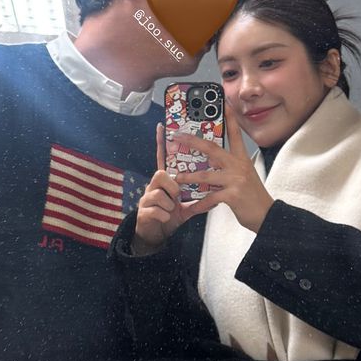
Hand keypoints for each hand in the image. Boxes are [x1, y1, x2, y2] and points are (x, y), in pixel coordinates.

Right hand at [133, 123, 194, 253]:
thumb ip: (198, 195)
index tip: (161, 126)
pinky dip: (164, 215)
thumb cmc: (170, 215)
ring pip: (157, 193)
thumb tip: (216, 186)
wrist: (156, 235)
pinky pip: (155, 210)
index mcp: (165, 181)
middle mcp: (153, 186)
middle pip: (160, 174)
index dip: (161, 143)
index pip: (164, 158)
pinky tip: (166, 218)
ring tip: (172, 209)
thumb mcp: (187, 204)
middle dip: (172, 186)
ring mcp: (146, 198)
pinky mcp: (143, 212)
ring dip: (168, 203)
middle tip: (178, 194)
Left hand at [172, 107, 273, 232]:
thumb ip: (231, 167)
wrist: (267, 215)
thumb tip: (215, 162)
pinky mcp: (232, 195)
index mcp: (241, 159)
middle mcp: (238, 166)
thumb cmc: (253, 197)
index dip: (230, 118)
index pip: (235, 134)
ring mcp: (235, 180)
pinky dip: (198, 204)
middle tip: (177, 136)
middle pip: (212, 149)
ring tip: (176, 177)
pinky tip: (190, 207)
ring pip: (206, 175)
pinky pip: (210, 198)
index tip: (224, 104)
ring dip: (189, 176)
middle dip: (192, 141)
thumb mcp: (245, 176)